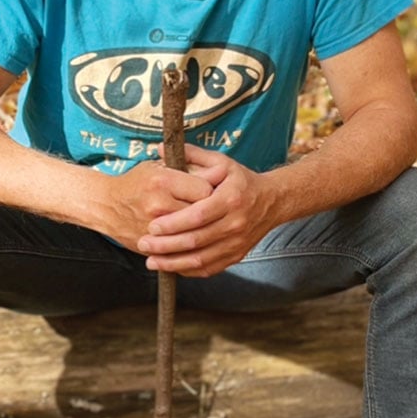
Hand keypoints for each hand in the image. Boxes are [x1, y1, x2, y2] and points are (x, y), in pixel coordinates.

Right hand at [96, 156, 213, 251]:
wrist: (106, 206)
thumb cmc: (136, 183)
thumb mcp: (159, 166)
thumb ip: (188, 167)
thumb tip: (221, 172)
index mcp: (163, 181)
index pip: (205, 189)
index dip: (214, 190)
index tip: (216, 190)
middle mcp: (159, 205)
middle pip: (202, 213)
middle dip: (212, 211)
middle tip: (214, 208)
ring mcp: (155, 229)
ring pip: (194, 234)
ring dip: (203, 230)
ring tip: (206, 223)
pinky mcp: (153, 246)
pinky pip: (181, 250)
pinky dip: (191, 247)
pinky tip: (195, 240)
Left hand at [136, 145, 274, 276]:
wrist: (272, 202)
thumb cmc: (242, 181)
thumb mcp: (222, 163)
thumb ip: (192, 155)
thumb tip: (161, 148)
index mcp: (230, 199)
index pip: (197, 215)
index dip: (173, 223)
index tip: (152, 226)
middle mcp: (235, 223)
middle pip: (196, 240)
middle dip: (166, 245)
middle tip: (144, 244)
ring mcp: (236, 243)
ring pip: (200, 259)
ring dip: (173, 262)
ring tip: (151, 260)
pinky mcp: (236, 256)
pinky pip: (209, 268)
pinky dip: (188, 270)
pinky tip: (171, 266)